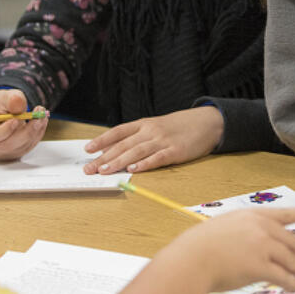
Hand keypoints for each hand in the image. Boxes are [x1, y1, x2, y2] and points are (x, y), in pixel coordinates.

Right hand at [0, 89, 48, 159]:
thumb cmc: (0, 106)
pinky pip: (28, 146)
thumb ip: (11, 98)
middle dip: (27, 130)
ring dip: (36, 130)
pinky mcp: (15, 154)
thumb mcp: (4, 97)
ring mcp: (3, 153)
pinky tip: (41, 121)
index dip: (4, 130)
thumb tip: (17, 102)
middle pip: (8, 145)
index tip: (17, 119)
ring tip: (42, 114)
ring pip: (21, 146)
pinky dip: (37, 134)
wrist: (3, 114)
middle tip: (38, 115)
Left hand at [82, 106, 223, 173]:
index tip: (88, 149)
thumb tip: (116, 149)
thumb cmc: (179, 127)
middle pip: (123, 145)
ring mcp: (163, 141)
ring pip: (136, 152)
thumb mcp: (156, 126)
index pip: (118, 132)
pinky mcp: (175, 151)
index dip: (102, 140)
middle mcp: (151, 131)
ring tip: (105, 170)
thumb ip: (138, 136)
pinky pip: (157, 158)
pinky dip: (144, 164)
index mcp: (144, 124)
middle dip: (104, 157)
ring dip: (119, 162)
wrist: (207, 122)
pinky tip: (134, 169)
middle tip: (90, 168)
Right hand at [162, 205, 294, 291]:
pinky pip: (283, 277)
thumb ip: (246, 234)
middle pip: (293, 241)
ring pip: (292, 260)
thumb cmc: (200, 247)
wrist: (190, 260)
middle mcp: (262, 228)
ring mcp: (262, 247)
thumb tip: (258, 246)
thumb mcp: (226, 227)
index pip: (287, 213)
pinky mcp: (260, 267)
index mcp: (254, 216)